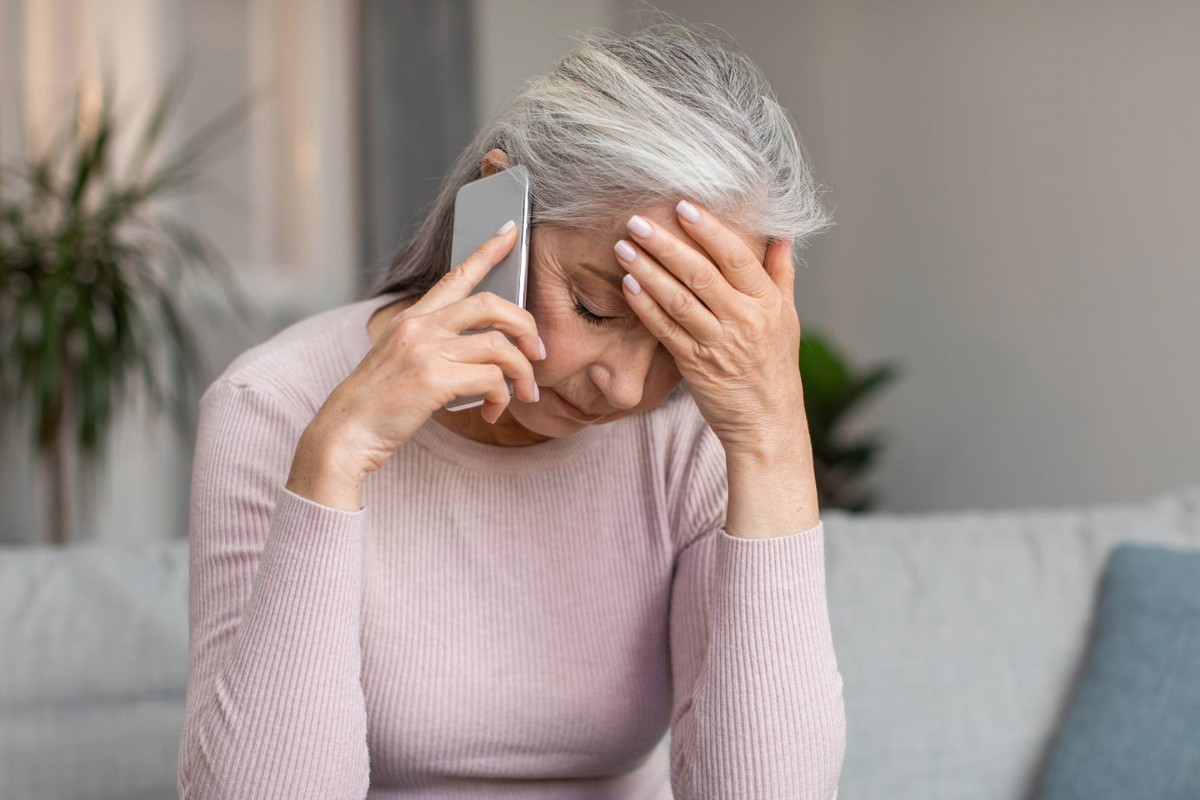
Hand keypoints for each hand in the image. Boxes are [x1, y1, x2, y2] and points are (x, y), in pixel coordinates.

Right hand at [312, 221, 545, 476]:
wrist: (344, 433)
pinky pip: (492, 380)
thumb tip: (482, 354)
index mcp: (412, 319)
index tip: (510, 231)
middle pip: (492, 305)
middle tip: (538, 353)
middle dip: (526, 326)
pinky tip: (493, 413)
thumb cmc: (377, 404)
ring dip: (522, 374)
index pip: (456, 276)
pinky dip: (502, 398)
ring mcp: (426, 350)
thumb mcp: (400, 362)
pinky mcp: (434, 379)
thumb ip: (434, 347)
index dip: (487, 252)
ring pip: (500, 346)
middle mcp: (420, 326)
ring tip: (523, 395)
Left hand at [616, 201, 805, 455]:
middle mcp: (744, 320)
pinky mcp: (695, 365)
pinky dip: (646, 307)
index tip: (683, 206)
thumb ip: (780, 273)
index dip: (709, 230)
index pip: (736, 257)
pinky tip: (628, 285)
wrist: (767, 421)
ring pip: (679, 300)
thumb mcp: (787, 317)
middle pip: (701, 274)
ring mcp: (718, 344)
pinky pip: (666, 330)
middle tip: (637, 221)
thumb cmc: (774, 365)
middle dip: (666, 245)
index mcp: (767, 303)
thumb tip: (782, 233)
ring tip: (624, 248)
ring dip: (648, 272)